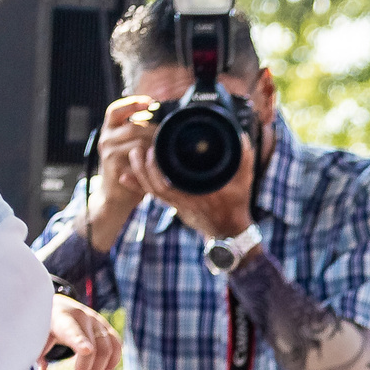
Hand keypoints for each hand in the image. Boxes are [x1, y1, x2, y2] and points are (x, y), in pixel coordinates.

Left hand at [40, 295, 120, 369]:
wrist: (57, 304)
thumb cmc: (44, 325)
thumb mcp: (36, 337)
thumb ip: (37, 355)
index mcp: (62, 318)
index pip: (73, 331)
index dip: (81, 341)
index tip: (87, 351)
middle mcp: (83, 317)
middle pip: (93, 349)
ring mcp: (98, 321)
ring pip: (108, 349)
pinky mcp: (106, 327)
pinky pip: (117, 345)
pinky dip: (113, 361)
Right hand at [87, 95, 157, 249]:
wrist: (116, 196)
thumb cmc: (128, 170)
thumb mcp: (131, 147)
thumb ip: (140, 133)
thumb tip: (163, 120)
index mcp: (109, 130)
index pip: (115, 110)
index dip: (131, 103)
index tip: (149, 102)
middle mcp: (105, 138)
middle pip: (133, 126)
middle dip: (153, 130)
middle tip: (166, 137)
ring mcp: (108, 152)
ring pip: (138, 141)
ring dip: (154, 146)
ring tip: (163, 153)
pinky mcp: (114, 165)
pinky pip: (138, 157)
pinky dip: (150, 159)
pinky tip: (157, 163)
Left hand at [132, 114, 256, 241]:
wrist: (230, 232)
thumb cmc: (236, 208)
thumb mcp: (243, 183)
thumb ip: (243, 159)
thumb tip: (242, 137)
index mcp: (196, 197)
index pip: (169, 185)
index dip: (156, 170)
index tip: (152, 151)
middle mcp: (182, 202)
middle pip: (154, 188)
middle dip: (142, 169)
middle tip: (138, 149)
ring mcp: (177, 205)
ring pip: (152, 192)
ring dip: (139, 175)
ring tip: (133, 155)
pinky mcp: (175, 205)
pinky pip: (154, 195)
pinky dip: (139, 185)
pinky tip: (126, 177)